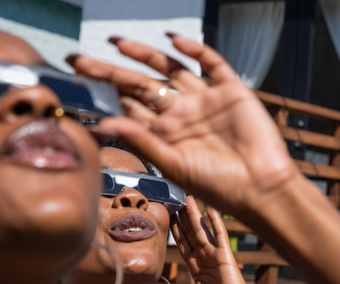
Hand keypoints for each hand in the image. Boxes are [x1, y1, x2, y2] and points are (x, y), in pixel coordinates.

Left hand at [69, 35, 300, 219]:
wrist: (262, 187)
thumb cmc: (218, 185)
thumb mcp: (173, 165)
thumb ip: (140, 140)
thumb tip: (102, 124)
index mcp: (165, 134)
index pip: (129, 107)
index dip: (104, 95)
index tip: (77, 83)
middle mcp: (181, 114)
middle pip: (140, 85)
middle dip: (111, 71)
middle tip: (79, 60)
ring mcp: (205, 100)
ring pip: (170, 70)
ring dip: (145, 55)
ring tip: (117, 43)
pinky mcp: (231, 90)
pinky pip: (211, 64)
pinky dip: (195, 50)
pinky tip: (175, 41)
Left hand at [170, 196, 260, 283]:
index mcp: (199, 270)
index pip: (185, 246)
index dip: (177, 231)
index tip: (170, 217)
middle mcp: (207, 260)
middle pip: (192, 234)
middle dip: (184, 218)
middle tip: (177, 200)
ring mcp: (217, 257)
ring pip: (202, 231)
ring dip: (195, 215)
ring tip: (188, 198)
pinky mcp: (226, 257)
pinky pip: (220, 236)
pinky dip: (216, 222)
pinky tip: (210, 208)